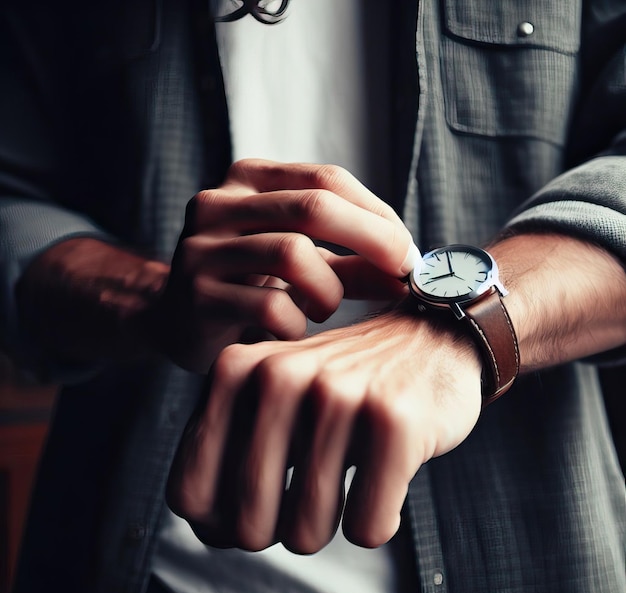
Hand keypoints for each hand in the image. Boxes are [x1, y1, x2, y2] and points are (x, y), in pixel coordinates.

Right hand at [153, 159, 415, 371]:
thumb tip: (410, 272)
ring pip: (294, 254)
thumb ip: (354, 264)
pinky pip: (270, 306)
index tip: (407, 252)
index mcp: (247, 179)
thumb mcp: (303, 265)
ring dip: (329, 291)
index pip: (327, 180)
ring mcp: (200, 247)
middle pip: (314, 207)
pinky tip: (288, 329)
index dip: (377, 215)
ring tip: (322, 308)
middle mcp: (218, 202)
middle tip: (401, 274)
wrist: (176, 320)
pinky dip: (296, 324)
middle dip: (372, 241)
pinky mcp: (195, 294)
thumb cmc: (249, 285)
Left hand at [166, 308, 481, 553]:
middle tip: (309, 497)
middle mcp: (279, 377)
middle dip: (281, 531)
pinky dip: (377, 520)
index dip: (220, 523)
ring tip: (346, 484)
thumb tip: (209, 536)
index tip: (258, 505)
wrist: (429, 338)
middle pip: (248, 526)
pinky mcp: (395, 419)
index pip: (189, 496)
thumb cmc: (342, 386)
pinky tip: (386, 481)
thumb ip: (229, 455)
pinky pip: (367, 528)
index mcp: (235, 372)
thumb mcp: (273, 401)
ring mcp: (338, 395)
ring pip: (307, 534)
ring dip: (329, 526)